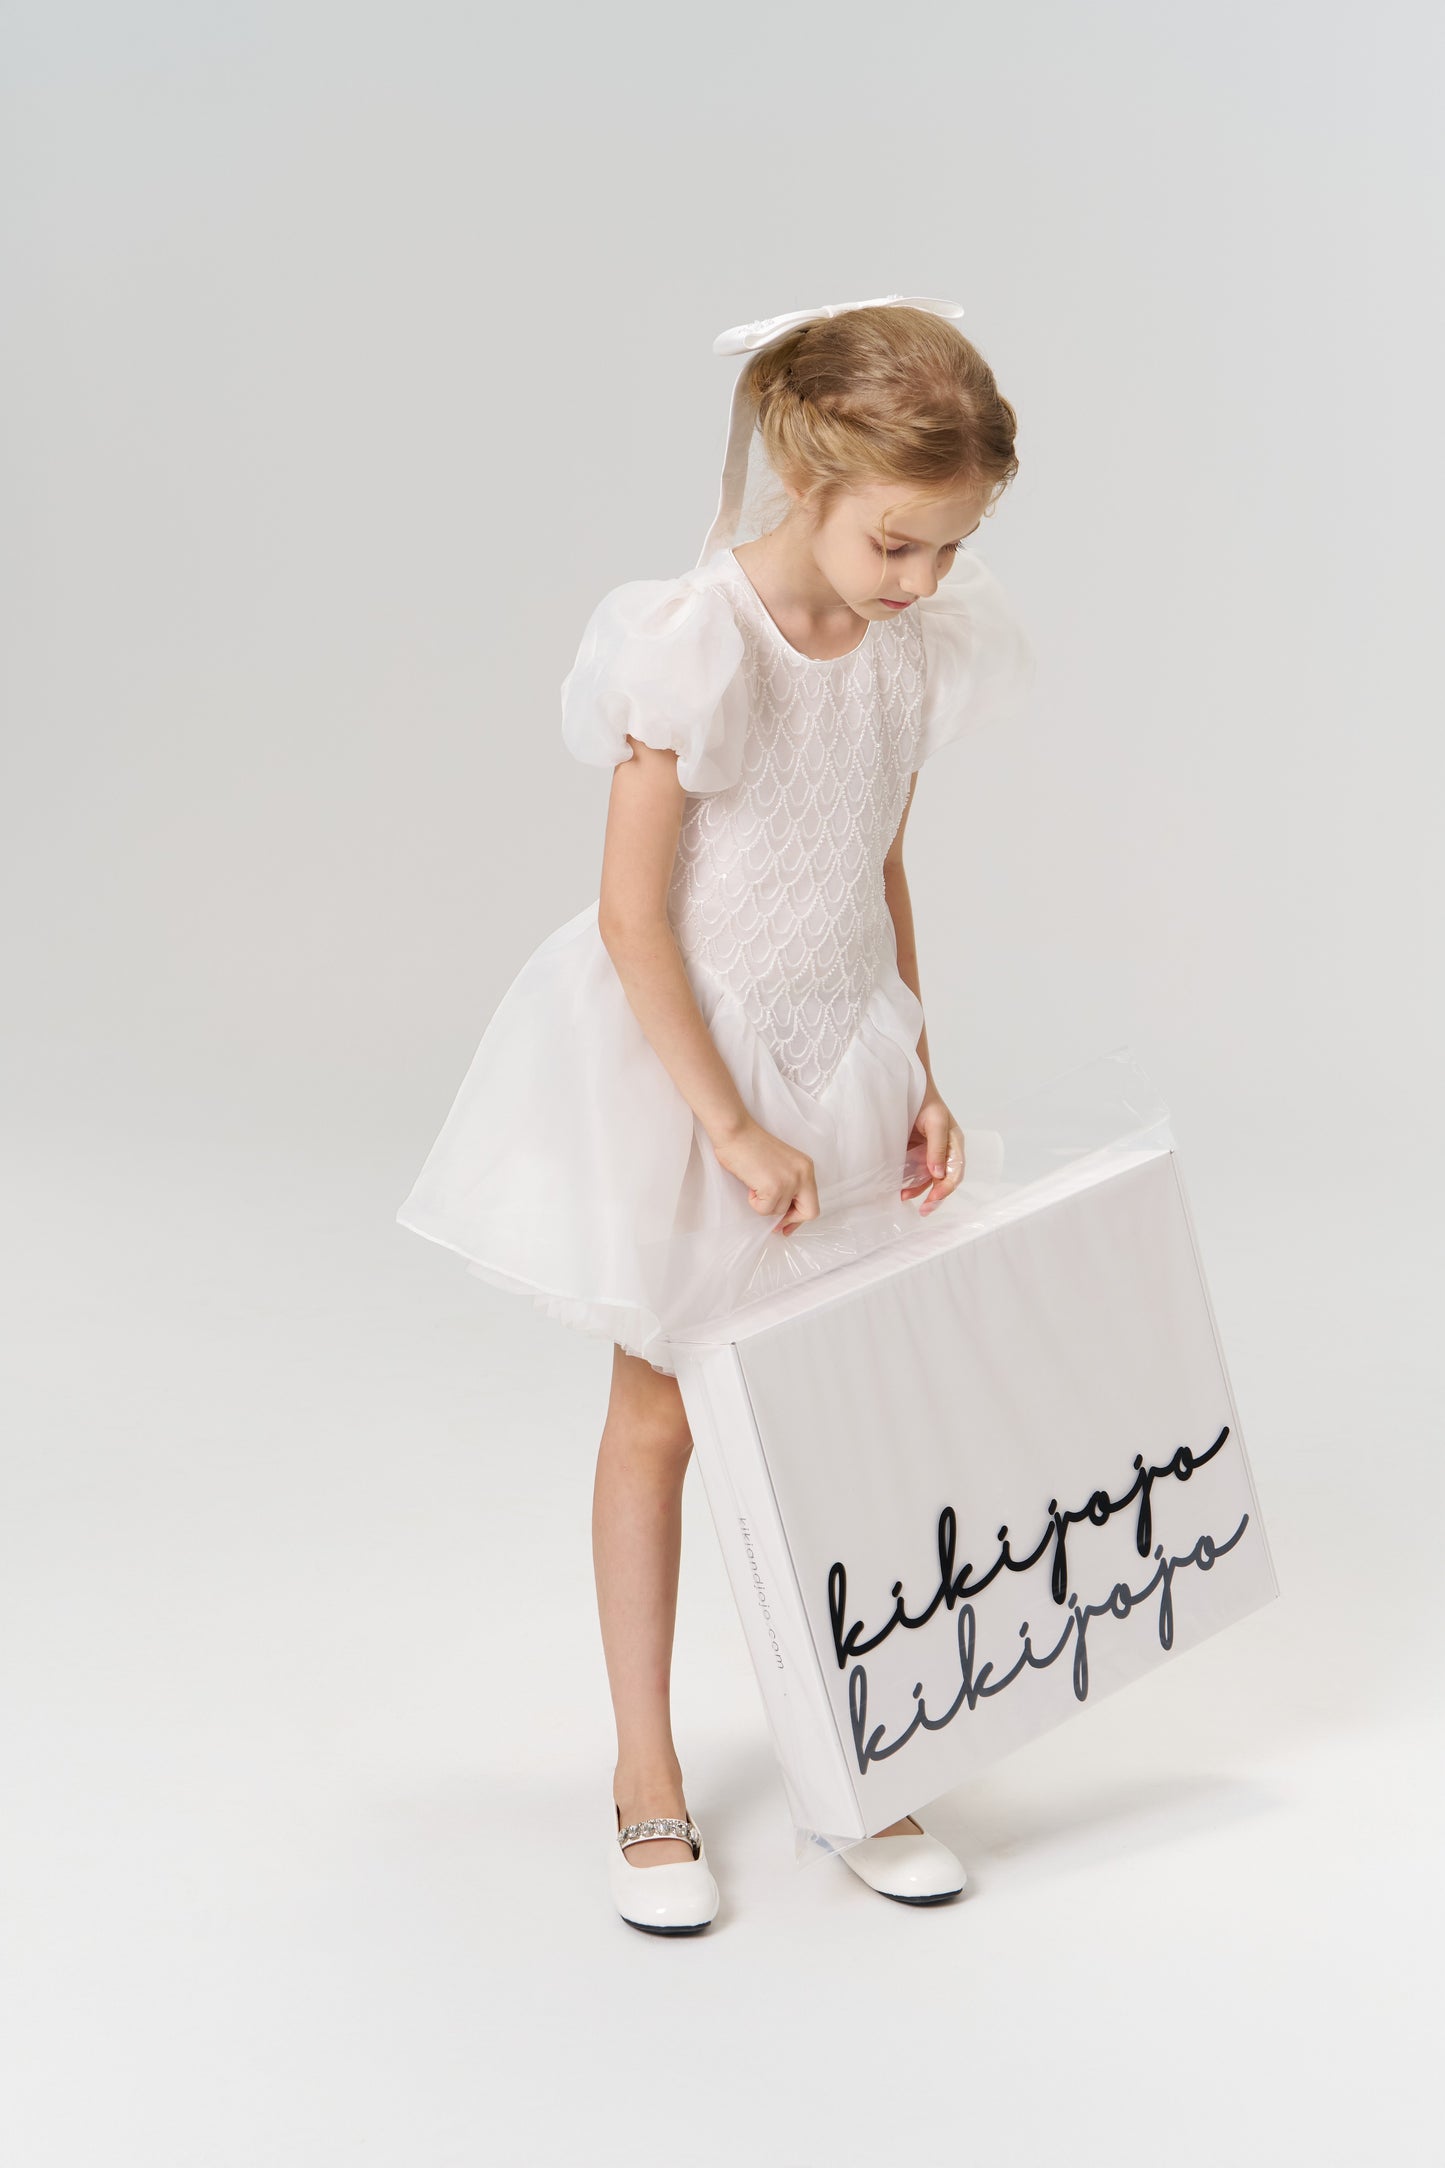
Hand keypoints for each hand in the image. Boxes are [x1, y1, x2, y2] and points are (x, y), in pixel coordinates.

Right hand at [711, 1119, 819, 1234]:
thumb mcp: (781, 1165)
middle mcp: (803, 1174)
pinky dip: (753, 1202)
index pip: (813, 1202)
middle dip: (791, 1220)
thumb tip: (784, 1214)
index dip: (799, 1216)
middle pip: (809, 1212)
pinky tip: (750, 1184)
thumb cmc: (750, 1145)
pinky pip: (764, 1209)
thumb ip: (788, 1185)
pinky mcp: (774, 1187)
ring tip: (755, 1184)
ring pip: (779, 1212)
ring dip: (764, 1203)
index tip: (787, 1223)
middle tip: (777, 1225)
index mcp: (806, 1167)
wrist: (735, 1132)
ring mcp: (790, 1181)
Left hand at [902, 1088, 963, 1216]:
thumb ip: (937, 1147)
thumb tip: (938, 1174)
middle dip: (935, 1196)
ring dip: (919, 1190)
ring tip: (904, 1197)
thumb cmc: (925, 1101)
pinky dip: (910, 1182)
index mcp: (955, 1144)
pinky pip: (915, 1172)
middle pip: (944, 1180)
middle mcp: (945, 1151)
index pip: (955, 1172)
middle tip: (924, 1210)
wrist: (907, 1086)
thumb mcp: (935, 1122)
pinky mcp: (915, 1153)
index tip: (933, 1199)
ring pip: (928, 1179)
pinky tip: (901, 1188)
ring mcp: (930, 1153)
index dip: (945, 1188)